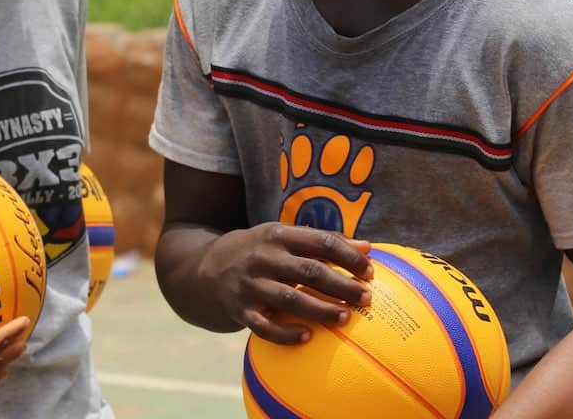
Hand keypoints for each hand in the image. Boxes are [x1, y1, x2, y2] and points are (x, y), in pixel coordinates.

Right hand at [198, 223, 374, 344]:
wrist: (203, 268)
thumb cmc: (259, 251)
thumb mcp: (283, 237)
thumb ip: (322, 242)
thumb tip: (368, 248)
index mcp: (278, 235)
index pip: (321, 242)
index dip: (348, 256)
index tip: (370, 271)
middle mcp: (264, 258)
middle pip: (310, 271)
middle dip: (341, 285)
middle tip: (366, 298)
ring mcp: (250, 285)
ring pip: (290, 299)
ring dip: (320, 309)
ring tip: (346, 317)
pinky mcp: (239, 309)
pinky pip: (264, 326)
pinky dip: (286, 333)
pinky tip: (308, 337)